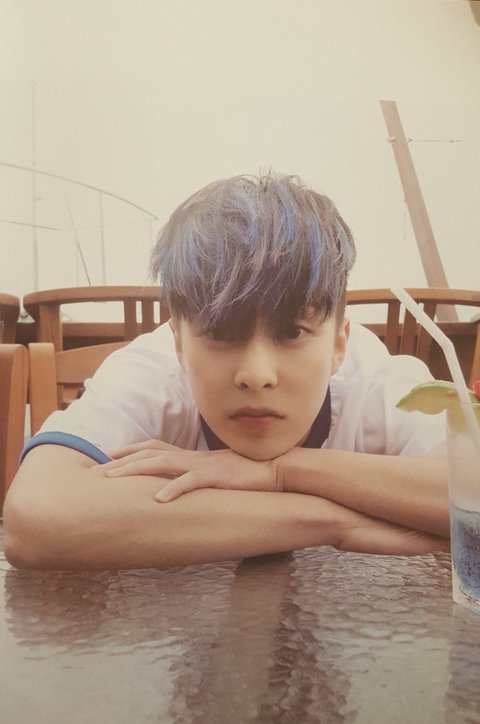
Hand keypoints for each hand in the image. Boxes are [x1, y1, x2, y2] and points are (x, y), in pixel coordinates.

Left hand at [102, 440, 280, 501]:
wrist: (275, 469)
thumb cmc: (248, 474)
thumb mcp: (218, 473)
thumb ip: (200, 475)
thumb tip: (184, 485)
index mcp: (194, 456)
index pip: (156, 447)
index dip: (132, 450)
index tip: (109, 455)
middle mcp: (194, 457)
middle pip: (151, 453)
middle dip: (123, 461)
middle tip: (100, 470)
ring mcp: (204, 466)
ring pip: (162, 464)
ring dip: (135, 470)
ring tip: (113, 479)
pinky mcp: (217, 477)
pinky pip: (191, 483)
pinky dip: (173, 490)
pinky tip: (158, 501)